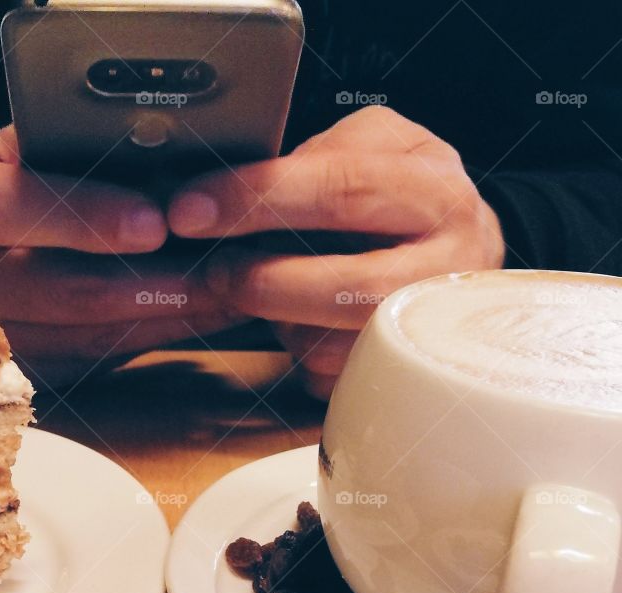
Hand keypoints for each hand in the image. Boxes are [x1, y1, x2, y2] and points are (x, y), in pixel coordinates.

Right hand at [0, 126, 240, 386]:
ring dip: (170, 317)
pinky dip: (157, 337)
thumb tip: (165, 157)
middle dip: (155, 281)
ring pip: (90, 338)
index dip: (83, 216)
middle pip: (63, 290)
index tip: (153, 221)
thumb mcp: (13, 147)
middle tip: (224, 266)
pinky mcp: (20, 376)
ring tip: (232, 291)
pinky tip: (203, 317)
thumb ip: (71, 149)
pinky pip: (99, 362)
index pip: (6, 208)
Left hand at [167, 106, 505, 398]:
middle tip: (216, 269)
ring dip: (279, 320)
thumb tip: (247, 188)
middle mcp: (444, 268)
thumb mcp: (379, 145)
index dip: (258, 199)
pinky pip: (329, 379)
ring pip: (330, 344)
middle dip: (261, 279)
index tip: (191, 210)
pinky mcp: (402, 380)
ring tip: (268, 290)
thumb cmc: (406, 197)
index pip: (341, 191)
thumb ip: (322, 152)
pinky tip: (301, 322)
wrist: (469, 254)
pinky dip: (298, 352)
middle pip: (343, 285)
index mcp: (435, 194)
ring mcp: (427, 334)